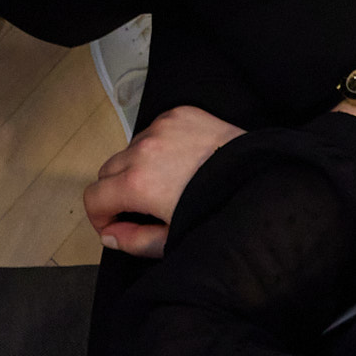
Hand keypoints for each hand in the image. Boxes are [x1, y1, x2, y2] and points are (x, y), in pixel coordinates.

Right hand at [83, 105, 243, 257]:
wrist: (263, 179)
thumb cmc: (221, 212)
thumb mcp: (175, 240)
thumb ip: (135, 241)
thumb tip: (110, 235)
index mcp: (137, 184)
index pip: (93, 197)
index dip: (100, 217)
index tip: (115, 224)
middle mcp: (143, 149)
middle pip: (107, 171)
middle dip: (117, 192)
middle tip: (142, 207)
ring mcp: (161, 127)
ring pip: (131, 149)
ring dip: (139, 166)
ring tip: (169, 182)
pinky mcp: (180, 114)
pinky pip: (155, 130)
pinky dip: (160, 145)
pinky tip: (183, 161)